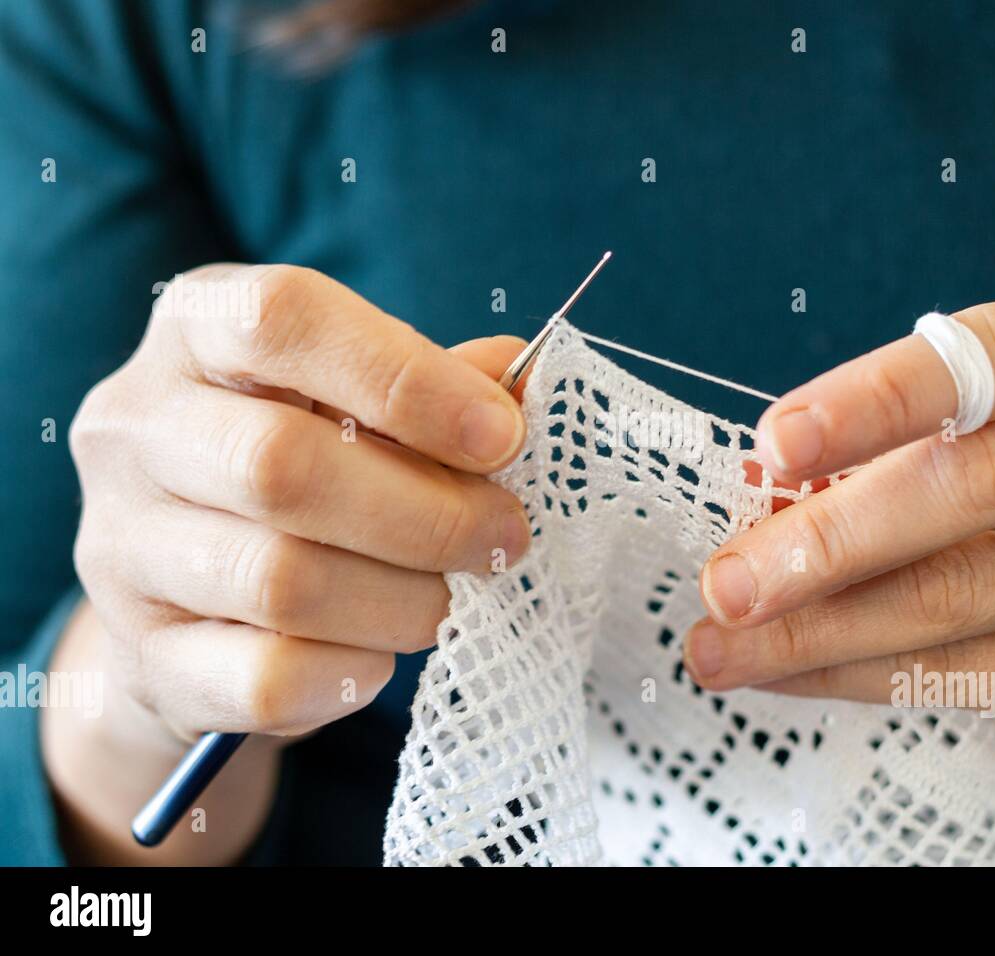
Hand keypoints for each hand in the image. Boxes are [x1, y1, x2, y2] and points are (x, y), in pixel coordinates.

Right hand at [46, 264, 528, 861]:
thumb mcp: (362, 400)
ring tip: (446, 600)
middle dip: (428, 512)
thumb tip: (524, 376)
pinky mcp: (144, 657)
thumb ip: (442, 385)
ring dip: (401, 599)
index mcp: (194, 328)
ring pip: (280, 580)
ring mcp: (121, 546)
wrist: (194, 599)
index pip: (284, 318)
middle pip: (282, 464)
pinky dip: (349, 674)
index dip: (408, 377)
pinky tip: (379, 659)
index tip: (502, 436)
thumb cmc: (305, 466)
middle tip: (505, 536)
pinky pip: (263, 677)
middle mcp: (135, 427)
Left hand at [685, 290, 994, 858]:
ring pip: (960, 593)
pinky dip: (858, 677)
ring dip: (817, 626)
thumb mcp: (990, 441)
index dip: (878, 397)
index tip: (775, 443)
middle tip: (724, 582)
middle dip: (827, 538)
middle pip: (975, 483)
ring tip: (721, 645)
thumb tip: (755, 487)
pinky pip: (974, 676)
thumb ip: (890, 449)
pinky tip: (787, 676)